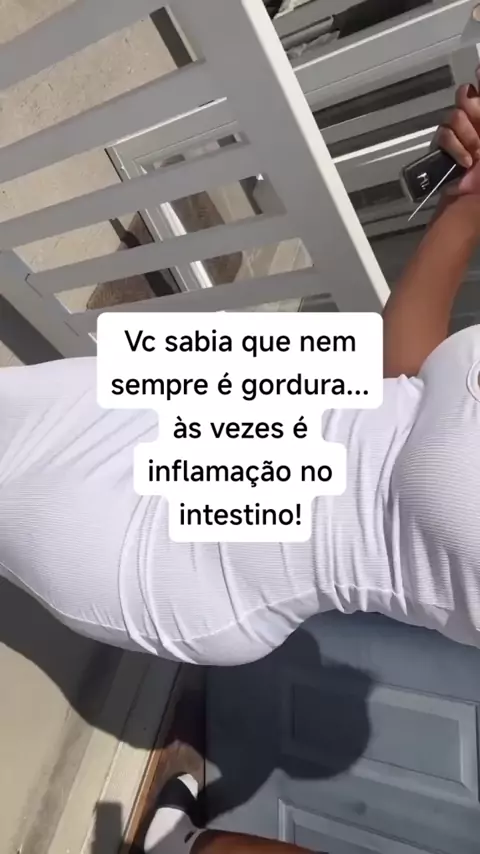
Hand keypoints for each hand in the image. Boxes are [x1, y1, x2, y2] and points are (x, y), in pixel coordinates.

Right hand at [434, 70, 479, 194]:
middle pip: (469, 95)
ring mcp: (462, 135)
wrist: (471, 205)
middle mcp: (478, 123)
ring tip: (476, 154)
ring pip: (456, 114)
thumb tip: (479, 81)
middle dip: (475, 111)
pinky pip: (444, 134)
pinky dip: (454, 147)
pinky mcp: (445, 147)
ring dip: (466, 135)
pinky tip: (465, 161)